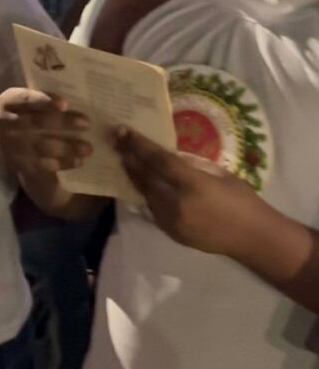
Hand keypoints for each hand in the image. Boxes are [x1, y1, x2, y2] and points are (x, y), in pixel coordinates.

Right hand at [0, 88, 91, 178]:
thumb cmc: (32, 114)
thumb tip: (81, 97)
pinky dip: (62, 163)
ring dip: (66, 148)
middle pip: (35, 123)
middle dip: (62, 123)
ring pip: (40, 147)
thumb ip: (50, 100)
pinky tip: (78, 161)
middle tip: (86, 124)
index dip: (44, 101)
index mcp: (9, 101)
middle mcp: (5, 123)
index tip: (64, 104)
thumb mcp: (33, 103)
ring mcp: (10, 146)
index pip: (26, 99)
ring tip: (88, 148)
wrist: (14, 141)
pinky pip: (42, 165)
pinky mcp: (19, 165)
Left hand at [115, 127, 260, 256]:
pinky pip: (152, 208)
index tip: (123, 131)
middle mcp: (176, 202)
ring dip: (133, 175)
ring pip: (145, 193)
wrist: (252, 238)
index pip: (158, 159)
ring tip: (124, 159)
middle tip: (116, 140)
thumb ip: (193, 165)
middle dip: (129, 156)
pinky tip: (141, 182)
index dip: (138, 144)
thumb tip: (171, 156)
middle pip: (146, 175)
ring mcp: (171, 220)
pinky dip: (145, 193)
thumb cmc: (242, 200)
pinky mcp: (171, 232)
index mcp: (192, 184)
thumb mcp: (219, 174)